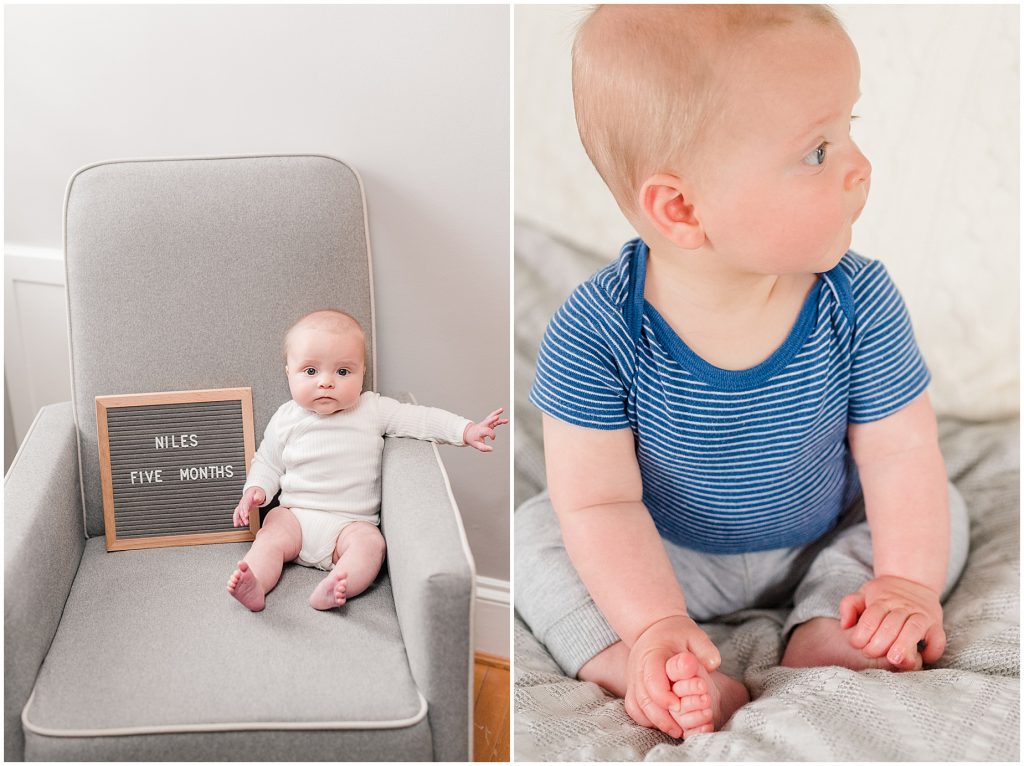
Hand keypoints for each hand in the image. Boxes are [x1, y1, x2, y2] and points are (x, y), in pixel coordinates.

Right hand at [233, 486, 265, 526]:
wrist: (253, 492)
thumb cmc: (256, 493)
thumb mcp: (259, 493)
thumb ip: (258, 496)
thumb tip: (257, 499)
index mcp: (247, 499)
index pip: (245, 505)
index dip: (244, 511)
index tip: (246, 516)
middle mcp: (242, 502)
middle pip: (240, 510)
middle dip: (242, 517)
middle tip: (245, 523)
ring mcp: (241, 505)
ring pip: (237, 512)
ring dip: (236, 519)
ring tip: (237, 525)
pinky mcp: (241, 508)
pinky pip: (238, 514)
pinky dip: (238, 519)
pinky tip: (241, 524)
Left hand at [462, 408, 508, 451]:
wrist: (468, 433)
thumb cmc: (473, 439)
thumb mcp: (477, 445)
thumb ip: (484, 448)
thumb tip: (492, 449)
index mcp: (480, 431)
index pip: (487, 431)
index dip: (492, 435)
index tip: (493, 439)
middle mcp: (483, 425)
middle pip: (488, 421)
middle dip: (492, 419)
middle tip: (497, 417)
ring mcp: (485, 423)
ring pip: (491, 417)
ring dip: (496, 413)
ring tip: (502, 410)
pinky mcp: (488, 423)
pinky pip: (494, 419)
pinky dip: (499, 417)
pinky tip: (505, 419)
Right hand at [624, 615, 720, 738]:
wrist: (655, 628)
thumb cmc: (677, 633)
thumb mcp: (693, 634)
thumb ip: (704, 648)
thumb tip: (712, 664)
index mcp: (651, 654)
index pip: (652, 679)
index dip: (664, 696)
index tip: (679, 705)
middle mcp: (637, 668)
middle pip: (643, 698)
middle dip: (661, 717)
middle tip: (680, 729)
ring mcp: (633, 679)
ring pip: (636, 706)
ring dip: (654, 721)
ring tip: (675, 731)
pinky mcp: (633, 688)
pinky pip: (634, 708)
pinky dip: (647, 720)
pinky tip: (664, 724)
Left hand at [840, 574, 944, 668]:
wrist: (913, 581)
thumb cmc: (884, 594)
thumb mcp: (863, 593)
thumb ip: (849, 605)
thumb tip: (845, 625)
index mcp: (883, 599)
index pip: (872, 616)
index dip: (862, 633)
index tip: (856, 644)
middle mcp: (904, 606)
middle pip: (891, 625)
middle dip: (879, 643)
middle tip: (870, 653)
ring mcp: (922, 615)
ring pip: (914, 630)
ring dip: (903, 646)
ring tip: (893, 659)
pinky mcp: (936, 625)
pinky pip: (938, 639)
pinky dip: (932, 651)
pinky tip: (921, 658)